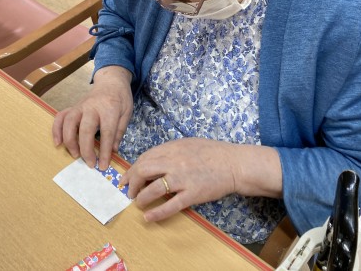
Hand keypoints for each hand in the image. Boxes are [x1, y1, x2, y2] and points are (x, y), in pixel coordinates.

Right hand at [52, 66, 132, 168]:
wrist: (111, 81)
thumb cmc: (121, 98)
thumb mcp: (127, 113)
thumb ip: (120, 131)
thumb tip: (113, 151)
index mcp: (110, 108)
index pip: (107, 132)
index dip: (104, 150)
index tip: (103, 165)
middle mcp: (93, 107)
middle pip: (86, 129)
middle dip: (86, 149)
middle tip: (90, 164)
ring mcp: (80, 106)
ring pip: (69, 122)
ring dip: (70, 140)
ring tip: (75, 155)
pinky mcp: (73, 106)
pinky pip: (60, 117)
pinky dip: (56, 129)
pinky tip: (58, 142)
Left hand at [118, 138, 239, 221]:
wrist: (234, 164)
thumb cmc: (213, 153)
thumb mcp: (188, 144)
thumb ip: (170, 151)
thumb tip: (152, 162)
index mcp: (173, 148)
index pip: (145, 158)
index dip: (132, 169)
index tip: (126, 178)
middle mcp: (174, 162)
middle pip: (143, 170)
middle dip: (132, 182)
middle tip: (130, 191)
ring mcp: (183, 178)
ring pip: (153, 189)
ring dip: (141, 198)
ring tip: (139, 203)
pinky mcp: (192, 194)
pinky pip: (170, 205)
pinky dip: (156, 213)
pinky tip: (148, 217)